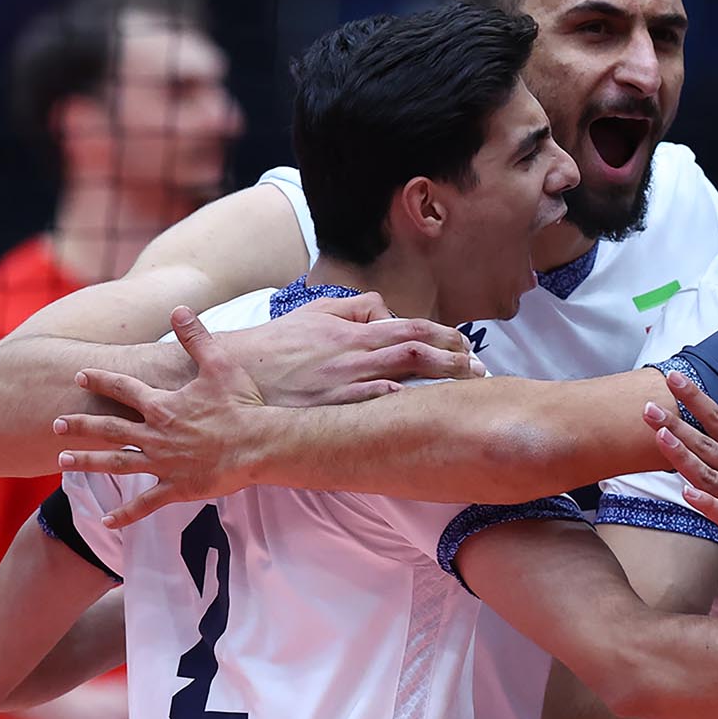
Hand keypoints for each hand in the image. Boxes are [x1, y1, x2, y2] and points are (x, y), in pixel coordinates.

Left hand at [53, 307, 277, 525]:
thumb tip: (179, 309)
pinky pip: (145, 504)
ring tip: (62, 461)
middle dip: (80, 425)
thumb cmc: (243, 406)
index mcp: (162, 406)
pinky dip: (125, 514)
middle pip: (108, 429)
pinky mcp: (177, 488)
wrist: (261, 445)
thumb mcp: (220, 366)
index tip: (80, 376)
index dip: (101, 380)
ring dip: (87, 463)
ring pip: (116, 464)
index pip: (123, 389)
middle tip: (57, 423)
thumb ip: (196, 338)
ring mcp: (163, 464)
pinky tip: (105, 521)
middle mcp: (155, 435)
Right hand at [221, 293, 482, 405]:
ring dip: (441, 383)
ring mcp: (346, 383)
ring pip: (405, 379)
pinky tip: (428, 410)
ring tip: (467, 387)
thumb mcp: (314, 313)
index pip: (412, 328)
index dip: (445, 335)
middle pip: (418, 353)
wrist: (236, 372)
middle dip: (456, 361)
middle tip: (481, 370)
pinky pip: (378, 406)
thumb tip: (385, 309)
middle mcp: (356, 355)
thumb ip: (354, 309)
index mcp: (355, 331)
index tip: (467, 346)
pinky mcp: (335, 408)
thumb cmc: (275, 345)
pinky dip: (405, 406)